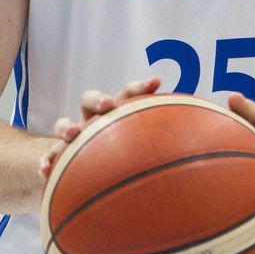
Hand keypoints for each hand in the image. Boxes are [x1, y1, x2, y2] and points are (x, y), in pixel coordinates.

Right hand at [38, 77, 161, 181]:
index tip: (156, 82)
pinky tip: (46, 171)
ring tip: (73, 133)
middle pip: (92, 99)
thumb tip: (208, 143)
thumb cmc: (124, 152)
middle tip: (109, 105)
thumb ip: (168, 143)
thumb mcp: (144, 144)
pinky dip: (47, 161)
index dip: (140, 86)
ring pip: (65, 125)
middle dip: (99, 99)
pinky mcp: (59, 155)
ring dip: (67, 126)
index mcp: (117, 112)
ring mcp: (74, 135)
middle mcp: (94, 119)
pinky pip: (50, 157)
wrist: (84, 163)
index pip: (128, 92)